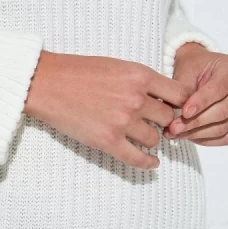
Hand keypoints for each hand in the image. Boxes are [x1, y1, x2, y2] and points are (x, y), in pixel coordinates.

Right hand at [25, 51, 189, 169]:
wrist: (46, 83)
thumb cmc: (78, 71)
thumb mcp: (116, 65)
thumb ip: (140, 81)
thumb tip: (161, 98)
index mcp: (140, 76)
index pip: (179, 94)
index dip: (180, 103)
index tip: (176, 108)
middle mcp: (136, 99)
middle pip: (168, 118)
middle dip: (163, 121)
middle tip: (156, 122)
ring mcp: (123, 121)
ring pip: (154, 138)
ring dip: (151, 138)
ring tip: (143, 136)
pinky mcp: (108, 141)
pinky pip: (138, 158)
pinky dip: (149, 163)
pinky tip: (152, 162)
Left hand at [163, 43, 227, 145]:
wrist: (196, 69)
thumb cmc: (191, 67)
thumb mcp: (184, 71)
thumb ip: (183, 91)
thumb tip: (180, 115)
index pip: (219, 89)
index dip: (201, 103)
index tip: (184, 112)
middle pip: (224, 110)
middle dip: (197, 122)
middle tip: (174, 127)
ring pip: (224, 126)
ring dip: (199, 133)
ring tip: (176, 133)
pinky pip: (227, 136)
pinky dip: (207, 140)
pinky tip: (189, 136)